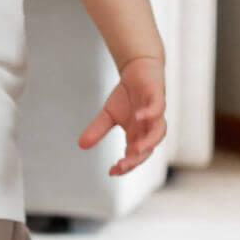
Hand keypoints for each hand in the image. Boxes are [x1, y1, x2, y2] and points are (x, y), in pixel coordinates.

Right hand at [78, 56, 166, 176]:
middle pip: (147, 150)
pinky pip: (157, 109)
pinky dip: (149, 114)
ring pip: (158, 133)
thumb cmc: (127, 94)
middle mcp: (148, 128)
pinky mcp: (157, 96)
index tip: (111, 172)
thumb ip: (97, 130)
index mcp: (137, 135)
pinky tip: (138, 117)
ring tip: (135, 150)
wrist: (138, 67)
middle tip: (122, 165)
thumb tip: (81, 145)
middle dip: (135, 160)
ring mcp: (154, 113)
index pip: (134, 157)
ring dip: (148, 143)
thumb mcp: (108, 114)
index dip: (125, 166)